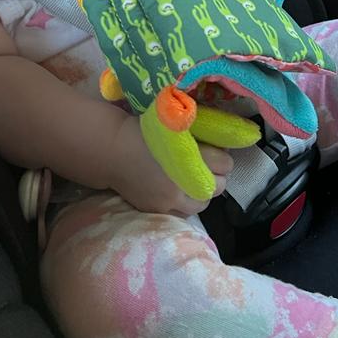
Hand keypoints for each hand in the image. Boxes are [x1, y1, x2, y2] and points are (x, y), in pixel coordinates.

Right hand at [107, 114, 233, 214]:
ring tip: (197, 182)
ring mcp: (170, 199)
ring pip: (203, 203)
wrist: (113, 150)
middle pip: (218, 186)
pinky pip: (183, 213)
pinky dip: (187, 204)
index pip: (224, 163)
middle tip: (211, 169)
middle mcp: (183, 180)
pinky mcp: (158, 209)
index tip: (219, 154)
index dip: (224, 158)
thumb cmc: (144, 131)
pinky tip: (182, 193)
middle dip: (218, 177)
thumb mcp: (174, 124)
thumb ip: (198, 134)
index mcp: (189, 154)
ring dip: (204, 193)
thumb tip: (221, 138)